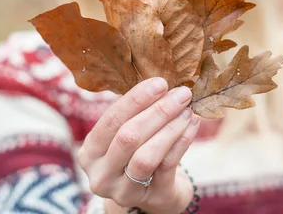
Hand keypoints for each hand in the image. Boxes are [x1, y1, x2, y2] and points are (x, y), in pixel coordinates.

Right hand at [77, 77, 200, 213]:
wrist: (156, 193)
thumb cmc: (139, 152)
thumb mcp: (127, 134)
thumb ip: (135, 112)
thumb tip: (161, 83)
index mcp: (89, 152)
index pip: (110, 120)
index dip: (136, 100)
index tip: (160, 83)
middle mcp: (101, 175)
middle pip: (128, 137)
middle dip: (158, 111)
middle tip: (181, 94)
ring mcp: (123, 191)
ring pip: (147, 156)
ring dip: (170, 128)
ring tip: (188, 110)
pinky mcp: (150, 199)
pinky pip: (167, 166)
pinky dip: (181, 142)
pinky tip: (192, 125)